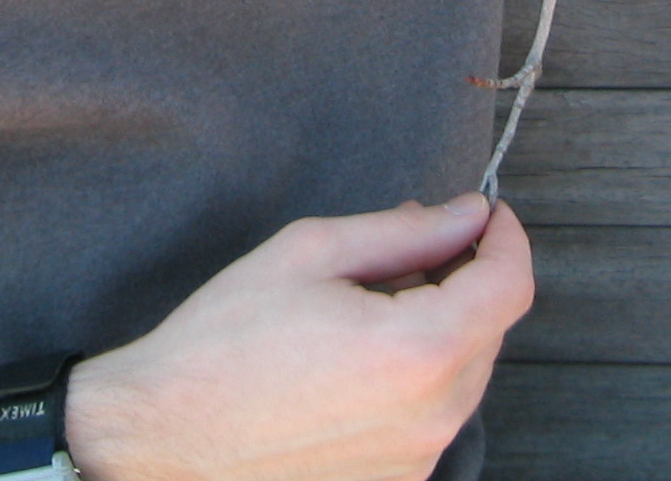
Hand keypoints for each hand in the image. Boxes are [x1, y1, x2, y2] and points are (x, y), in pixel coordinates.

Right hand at [64, 194, 532, 480]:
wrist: (159, 439)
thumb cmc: (224, 339)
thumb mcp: (312, 254)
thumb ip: (406, 232)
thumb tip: (469, 215)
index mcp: (419, 350)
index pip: (510, 287)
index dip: (508, 240)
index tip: (489, 215)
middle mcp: (432, 418)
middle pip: (490, 333)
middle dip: (467, 282)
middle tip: (417, 247)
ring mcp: (414, 463)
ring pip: (463, 379)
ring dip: (441, 332)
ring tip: (370, 307)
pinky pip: (429, 420)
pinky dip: (415, 380)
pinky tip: (357, 362)